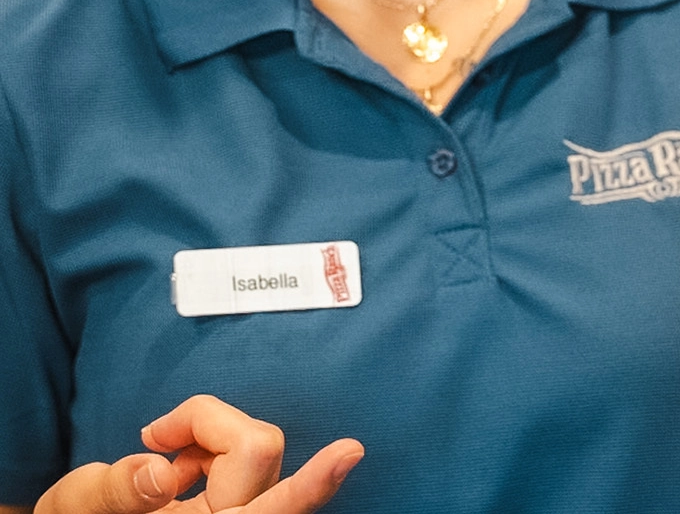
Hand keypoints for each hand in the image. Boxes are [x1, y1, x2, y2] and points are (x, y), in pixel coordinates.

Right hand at [33, 395, 363, 513]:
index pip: (272, 508)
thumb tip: (159, 467)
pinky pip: (245, 459)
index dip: (314, 481)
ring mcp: (239, 513)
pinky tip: (176, 471)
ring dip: (208, 442)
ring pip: (254, 448)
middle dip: (210, 428)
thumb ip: (116, 489)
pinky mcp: (241, 502)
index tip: (350, 450)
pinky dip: (211, 452)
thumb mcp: (75, 510)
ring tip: (160, 465)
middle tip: (154, 439)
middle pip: (256, 447)